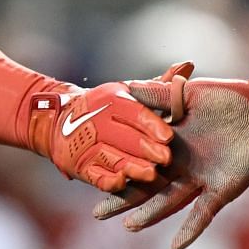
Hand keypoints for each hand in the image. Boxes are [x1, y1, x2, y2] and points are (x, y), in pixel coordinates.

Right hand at [23, 80, 179, 193]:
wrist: (60, 122)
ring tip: (150, 174)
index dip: (151, 125)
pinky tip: (122, 182)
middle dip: (145, 148)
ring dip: (130, 166)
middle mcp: (97, 120)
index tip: (169, 136)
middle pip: (123, 136)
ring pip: (110, 156)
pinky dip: (107, 179)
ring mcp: (86, 143)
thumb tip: (188, 65)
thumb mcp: (129, 92)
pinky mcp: (78, 165)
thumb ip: (158, 85)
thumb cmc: (106, 107)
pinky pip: (93, 174)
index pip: (134, 112)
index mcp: (111, 99)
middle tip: (166, 159)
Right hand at [96, 68, 248, 248]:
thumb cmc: (231, 98)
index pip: (140, 157)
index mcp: (173, 142)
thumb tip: (126, 87)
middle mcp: (183, 164)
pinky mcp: (222, 189)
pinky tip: (175, 245)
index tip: (93, 172)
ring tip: (128, 226)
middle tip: (98, 211)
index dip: (119, 166)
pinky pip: (204, 213)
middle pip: (149, 184)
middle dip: (124, 197)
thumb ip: (159, 94)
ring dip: (150, 214)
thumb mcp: (190, 94)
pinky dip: (191, 229)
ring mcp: (202, 179)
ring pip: (170, 201)